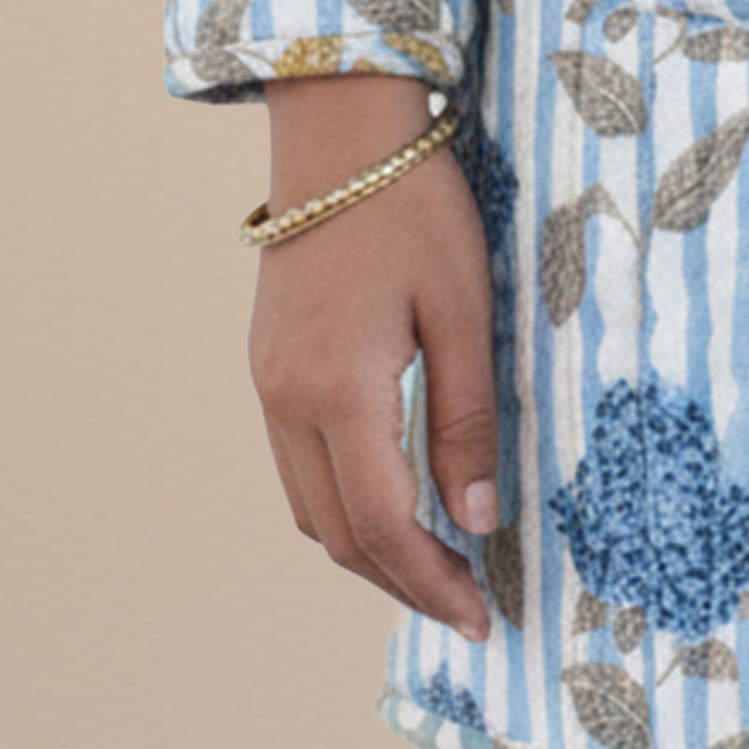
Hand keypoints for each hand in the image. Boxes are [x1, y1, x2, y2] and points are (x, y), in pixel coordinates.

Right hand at [248, 73, 503, 644]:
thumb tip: (478, 517)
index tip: (481, 616)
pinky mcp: (268, 367)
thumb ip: (467, 419)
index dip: (432, 582)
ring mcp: (268, 385)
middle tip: (466, 606)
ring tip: (435, 567)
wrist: (341, 131)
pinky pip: (298, 467)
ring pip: (310, 508)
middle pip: (338, 534)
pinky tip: (390, 502)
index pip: (384, 525)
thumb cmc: (415, 207)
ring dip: (368, 551)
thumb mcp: (463, 309)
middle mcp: (287, 400)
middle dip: (402, 582)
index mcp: (339, 389)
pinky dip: (343, 505)